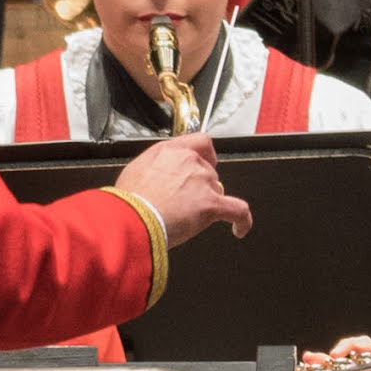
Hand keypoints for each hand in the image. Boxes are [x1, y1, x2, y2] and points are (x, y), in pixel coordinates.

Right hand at [110, 133, 250, 248]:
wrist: (130, 218)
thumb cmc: (128, 202)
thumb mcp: (135, 171)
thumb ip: (155, 168)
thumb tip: (160, 176)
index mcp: (169, 150)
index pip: (200, 142)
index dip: (207, 154)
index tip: (207, 162)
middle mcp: (189, 161)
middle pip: (209, 171)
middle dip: (202, 186)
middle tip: (185, 202)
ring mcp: (203, 182)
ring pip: (219, 190)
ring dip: (209, 203)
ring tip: (188, 219)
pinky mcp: (212, 204)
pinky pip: (238, 211)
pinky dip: (242, 221)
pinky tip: (239, 229)